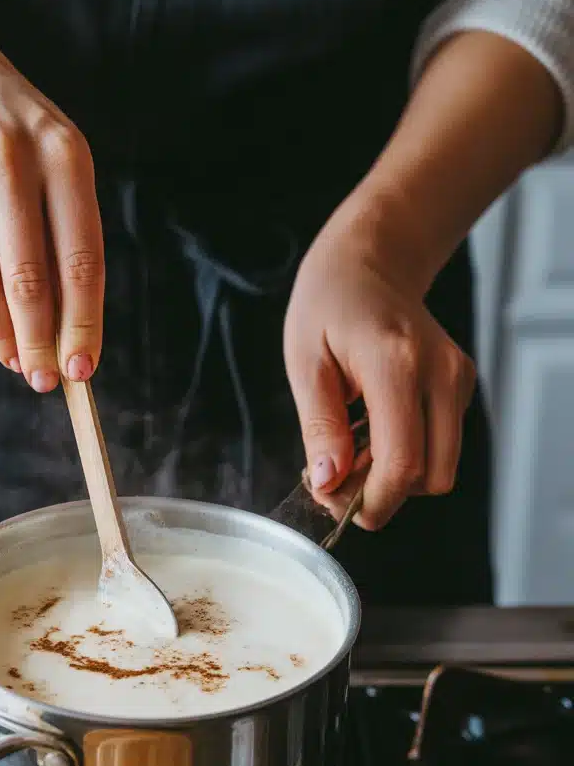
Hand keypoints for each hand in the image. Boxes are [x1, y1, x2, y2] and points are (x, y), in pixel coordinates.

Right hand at [0, 9, 102, 390]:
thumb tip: (68, 328)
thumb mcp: (53, 158)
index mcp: (62, 151)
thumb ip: (65, 233)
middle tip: (43, 379)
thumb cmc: (7, 126)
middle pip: (29, 278)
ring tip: (14, 358)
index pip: (81, 258)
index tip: (82, 368)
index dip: (83, 322)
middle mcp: (6, 155)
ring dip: (0, 333)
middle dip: (39, 341)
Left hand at [283, 200, 475, 529]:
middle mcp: (440, 374)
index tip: (334, 503)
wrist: (370, 262)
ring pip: (440, 469)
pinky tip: (372, 432)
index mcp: (396, 364)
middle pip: (431, 477)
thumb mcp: (304, 363)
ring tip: (351, 451)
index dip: (371, 501)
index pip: (403, 463)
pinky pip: (440, 446)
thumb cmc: (329, 305)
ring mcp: (457, 379)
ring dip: (395, 478)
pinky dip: (407, 455)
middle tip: (337, 479)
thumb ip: (319, 427)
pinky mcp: (461, 386)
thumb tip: (328, 483)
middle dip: (384, 494)